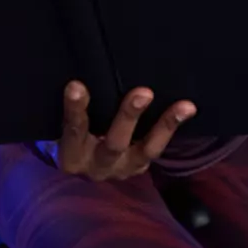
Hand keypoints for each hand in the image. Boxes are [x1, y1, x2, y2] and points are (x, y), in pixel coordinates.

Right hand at [56, 81, 196, 180]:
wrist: (78, 166)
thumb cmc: (67, 134)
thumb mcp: (59, 127)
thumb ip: (67, 109)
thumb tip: (72, 78)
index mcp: (71, 156)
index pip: (73, 131)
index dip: (75, 109)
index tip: (76, 85)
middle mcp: (98, 167)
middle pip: (114, 143)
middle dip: (129, 117)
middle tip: (144, 92)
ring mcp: (123, 169)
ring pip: (146, 150)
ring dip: (165, 126)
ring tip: (185, 107)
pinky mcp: (140, 166)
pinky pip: (158, 149)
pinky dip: (172, 129)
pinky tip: (188, 109)